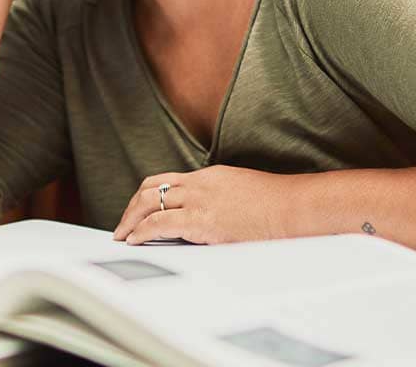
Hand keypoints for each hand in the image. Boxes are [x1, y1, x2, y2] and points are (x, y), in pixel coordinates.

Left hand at [111, 166, 296, 245]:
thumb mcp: (243, 194)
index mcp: (210, 176)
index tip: (138, 209)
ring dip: (131, 220)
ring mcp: (199, 200)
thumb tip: (214, 218)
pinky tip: (136, 240)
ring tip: (123, 236)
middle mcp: (199, 184)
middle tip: (123, 225)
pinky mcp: (201, 220)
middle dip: (132, 207)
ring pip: (150, 202)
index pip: (167, 180)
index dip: (147, 195)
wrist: (292, 208)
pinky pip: (160, 223)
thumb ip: (222, 200)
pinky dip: (142, 231)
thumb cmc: (277, 206)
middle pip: (151, 187)